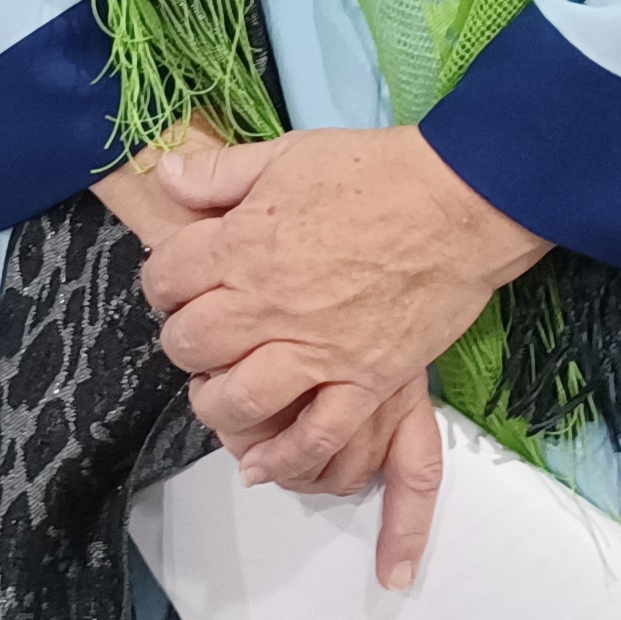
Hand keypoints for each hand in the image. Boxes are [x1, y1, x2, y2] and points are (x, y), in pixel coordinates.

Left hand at [141, 126, 543, 491]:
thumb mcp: (286, 154)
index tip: (176, 282)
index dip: (161, 281)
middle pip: (191, 343)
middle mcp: (269, 305)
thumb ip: (219, 171)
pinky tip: (260, 465)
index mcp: (243, 245)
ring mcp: (317, 350)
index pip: (166, 277)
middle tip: (201, 336)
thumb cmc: (375, 172)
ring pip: (238, 399)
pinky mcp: (364, 381)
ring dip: (216, 403)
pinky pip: (315, 436)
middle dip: (183, 342)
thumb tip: (166, 175)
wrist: (459, 203)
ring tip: (220, 393)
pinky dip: (284, 458)